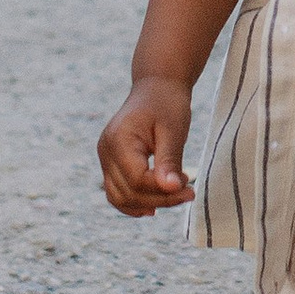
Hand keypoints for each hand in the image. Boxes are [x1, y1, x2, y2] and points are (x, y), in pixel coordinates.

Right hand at [99, 78, 196, 214]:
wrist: (156, 87)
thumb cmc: (167, 103)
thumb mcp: (173, 130)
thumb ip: (169, 160)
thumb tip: (172, 189)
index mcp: (118, 140)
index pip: (137, 180)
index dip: (162, 192)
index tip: (189, 189)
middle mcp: (105, 151)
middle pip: (128, 192)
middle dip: (160, 200)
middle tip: (189, 193)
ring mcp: (105, 158)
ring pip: (119, 197)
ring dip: (148, 204)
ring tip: (176, 197)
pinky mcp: (110, 163)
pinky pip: (117, 191)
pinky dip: (134, 202)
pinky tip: (155, 206)